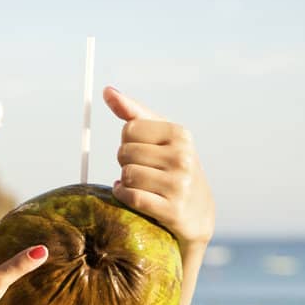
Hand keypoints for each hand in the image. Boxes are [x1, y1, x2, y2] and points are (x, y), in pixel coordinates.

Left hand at [104, 86, 214, 248]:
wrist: (198, 213)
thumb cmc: (173, 168)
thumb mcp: (161, 137)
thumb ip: (134, 113)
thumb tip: (107, 91)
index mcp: (180, 134)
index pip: (130, 128)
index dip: (127, 140)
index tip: (140, 149)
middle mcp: (183, 157)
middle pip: (125, 152)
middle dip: (124, 162)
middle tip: (139, 169)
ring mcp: (179, 184)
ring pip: (127, 175)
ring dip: (124, 181)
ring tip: (137, 184)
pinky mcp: (172, 210)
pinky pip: (132, 197)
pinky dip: (123, 196)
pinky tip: (128, 195)